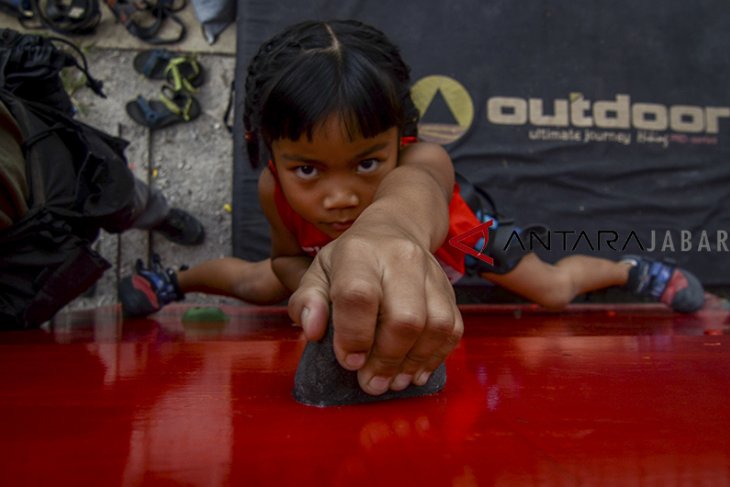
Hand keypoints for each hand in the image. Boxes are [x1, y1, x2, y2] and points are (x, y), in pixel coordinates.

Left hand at [288, 226, 463, 395]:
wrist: (393, 229)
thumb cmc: (350, 260)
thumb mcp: (318, 272)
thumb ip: (307, 301)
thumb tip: (312, 330)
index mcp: (360, 253)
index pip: (360, 295)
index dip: (354, 335)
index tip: (349, 362)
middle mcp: (401, 259)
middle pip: (405, 318)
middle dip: (387, 360)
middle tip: (371, 382)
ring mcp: (431, 273)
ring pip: (435, 327)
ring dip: (413, 363)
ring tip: (393, 381)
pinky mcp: (449, 290)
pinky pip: (452, 329)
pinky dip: (435, 357)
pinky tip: (414, 370)